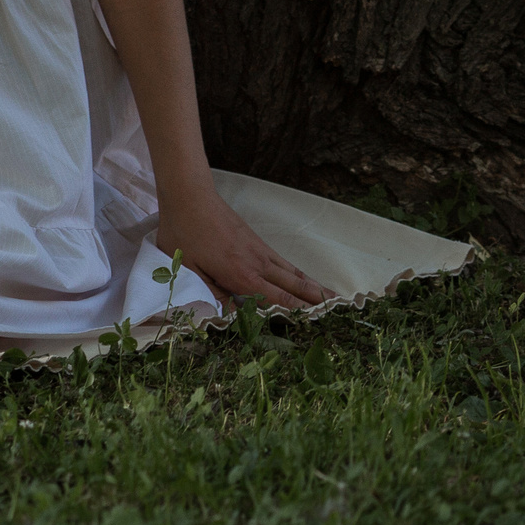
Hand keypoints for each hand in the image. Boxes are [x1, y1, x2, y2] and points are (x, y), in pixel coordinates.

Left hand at [157, 185, 332, 311]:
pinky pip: (286, 263)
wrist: (190, 197)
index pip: (278, 301)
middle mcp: (258, 265)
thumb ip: (212, 294)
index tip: (317, 328)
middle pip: (294, 288)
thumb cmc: (184, 234)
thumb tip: (232, 316)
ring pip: (295, 274)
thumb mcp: (189, 269)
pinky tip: (308, 280)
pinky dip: (302, 274)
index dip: (298, 315)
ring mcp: (261, 252)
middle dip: (317, 304)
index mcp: (241, 275)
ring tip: (336, 301)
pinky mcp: (259, 243)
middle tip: (339, 318)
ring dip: (315, 289)